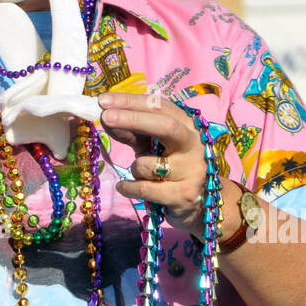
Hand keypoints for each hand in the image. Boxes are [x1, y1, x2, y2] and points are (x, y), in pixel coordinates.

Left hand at [98, 91, 213, 238]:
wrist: (202, 204)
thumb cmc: (172, 167)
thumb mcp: (153, 146)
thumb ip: (133, 133)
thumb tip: (106, 119)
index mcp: (187, 125)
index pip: (159, 106)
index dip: (131, 101)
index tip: (103, 101)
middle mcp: (194, 145)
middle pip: (164, 125)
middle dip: (132, 119)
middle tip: (105, 117)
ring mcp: (192, 171)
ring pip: (147, 164)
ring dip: (133, 168)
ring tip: (140, 175)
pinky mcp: (184, 195)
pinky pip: (144, 188)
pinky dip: (128, 187)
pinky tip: (124, 187)